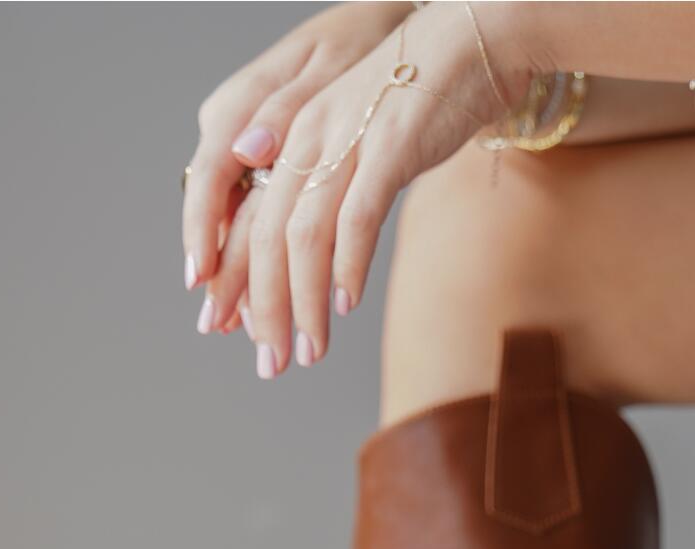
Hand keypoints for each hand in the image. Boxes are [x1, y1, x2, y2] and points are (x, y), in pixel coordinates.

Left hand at [201, 3, 532, 376]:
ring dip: (302, 302)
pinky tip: (344, 305)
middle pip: (265, 236)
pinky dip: (347, 265)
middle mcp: (301, 137)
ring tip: (308, 351)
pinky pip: (357, 215)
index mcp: (285, 136)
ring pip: (304, 235)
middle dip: (262, 308)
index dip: (230, 276)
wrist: (469, 38)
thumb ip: (311, 180)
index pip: (242, 217)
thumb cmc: (410, 96)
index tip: (224, 328)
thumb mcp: (350, 139)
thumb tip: (276, 228)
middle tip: (268, 362)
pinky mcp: (388, 146)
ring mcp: (344, 140)